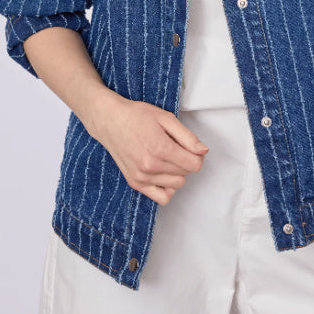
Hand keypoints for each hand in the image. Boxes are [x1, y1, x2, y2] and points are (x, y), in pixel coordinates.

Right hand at [90, 94, 208, 205]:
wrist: (110, 121)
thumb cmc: (137, 116)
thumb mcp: (166, 118)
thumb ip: (187, 136)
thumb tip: (203, 151)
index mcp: (161, 148)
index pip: (195, 165)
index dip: (198, 155)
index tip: (191, 147)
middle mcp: (151, 166)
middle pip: (186, 174)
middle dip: (187, 161)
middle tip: (176, 147)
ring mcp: (142, 177)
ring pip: (176, 185)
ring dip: (177, 173)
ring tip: (167, 157)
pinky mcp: (135, 183)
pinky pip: (162, 198)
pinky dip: (167, 187)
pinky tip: (163, 173)